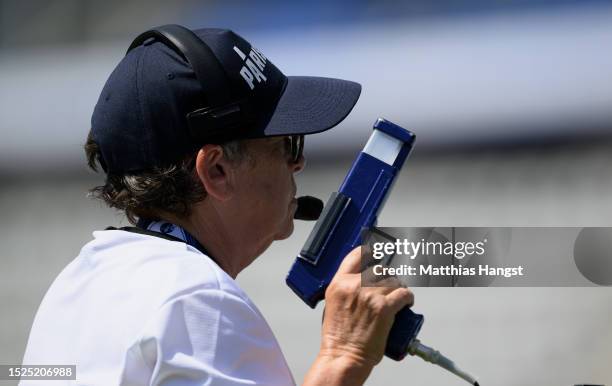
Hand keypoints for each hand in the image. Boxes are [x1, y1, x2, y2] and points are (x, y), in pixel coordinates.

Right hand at [320, 246, 413, 367]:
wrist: (343, 356)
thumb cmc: (337, 337)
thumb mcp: (333, 305)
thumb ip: (345, 290)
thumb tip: (361, 282)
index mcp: (339, 283)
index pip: (357, 255)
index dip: (370, 252)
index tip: (377, 253)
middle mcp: (354, 286)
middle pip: (379, 268)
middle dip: (387, 277)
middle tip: (389, 286)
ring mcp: (370, 296)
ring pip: (393, 280)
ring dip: (398, 286)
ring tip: (398, 296)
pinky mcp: (385, 308)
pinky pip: (404, 293)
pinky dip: (408, 297)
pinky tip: (407, 301)